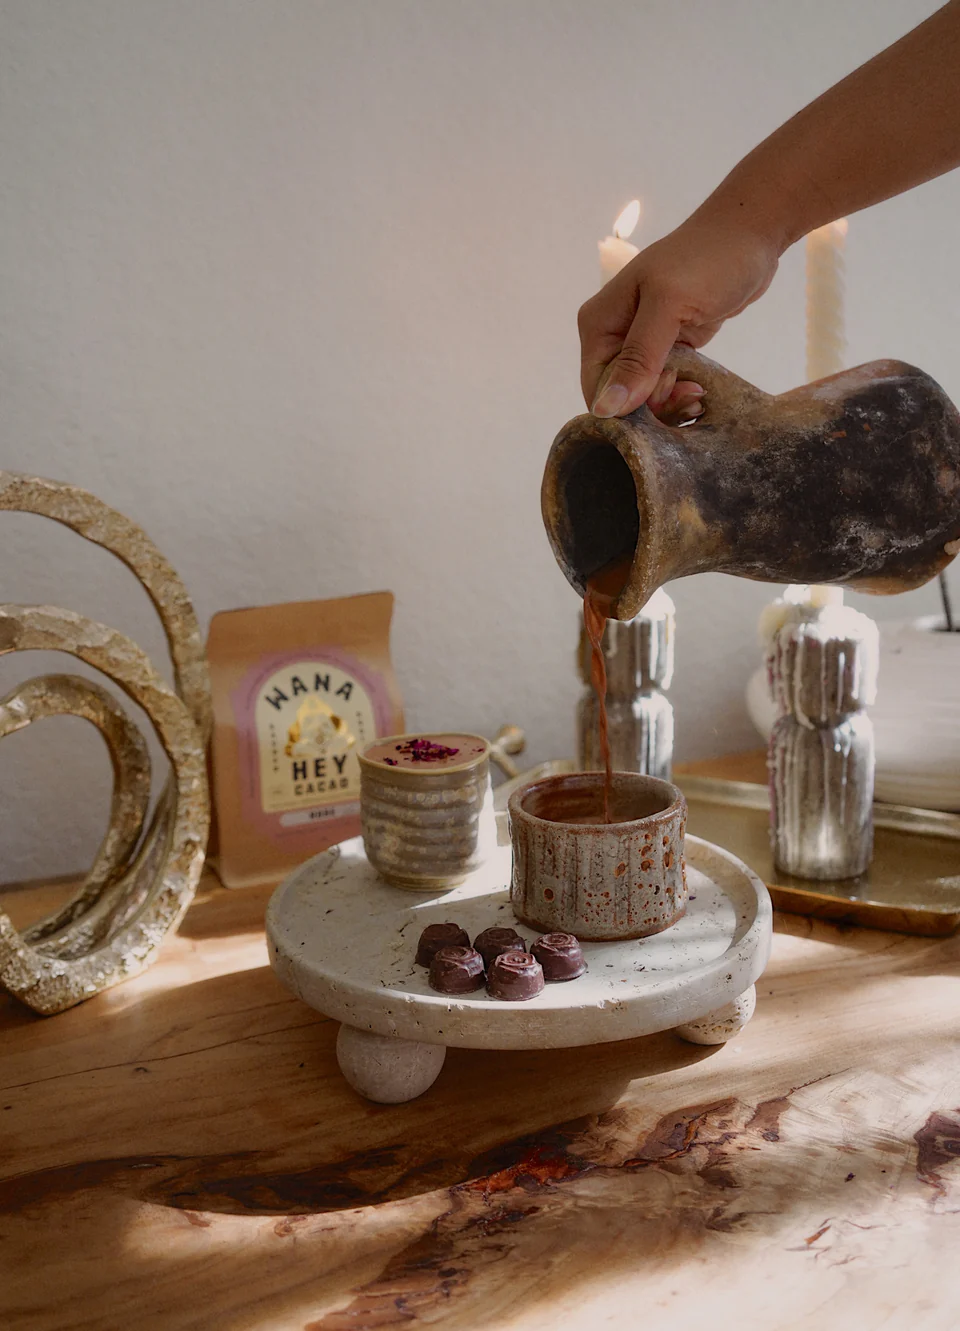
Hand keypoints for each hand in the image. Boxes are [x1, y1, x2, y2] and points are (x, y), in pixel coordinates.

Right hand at [578, 215, 779, 417]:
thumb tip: (605, 407)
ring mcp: (641, 343)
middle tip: (689, 394)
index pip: (595, 389)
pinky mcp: (668, 348)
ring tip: (698, 394)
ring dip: (670, 404)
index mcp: (599, 324)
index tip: (666, 393)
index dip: (626, 406)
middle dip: (652, 406)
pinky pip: (664, 387)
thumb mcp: (670, 304)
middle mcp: (613, 336)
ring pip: (642, 397)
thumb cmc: (708, 259)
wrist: (750, 235)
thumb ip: (638, 357)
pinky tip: (700, 391)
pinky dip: (680, 394)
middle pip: (619, 398)